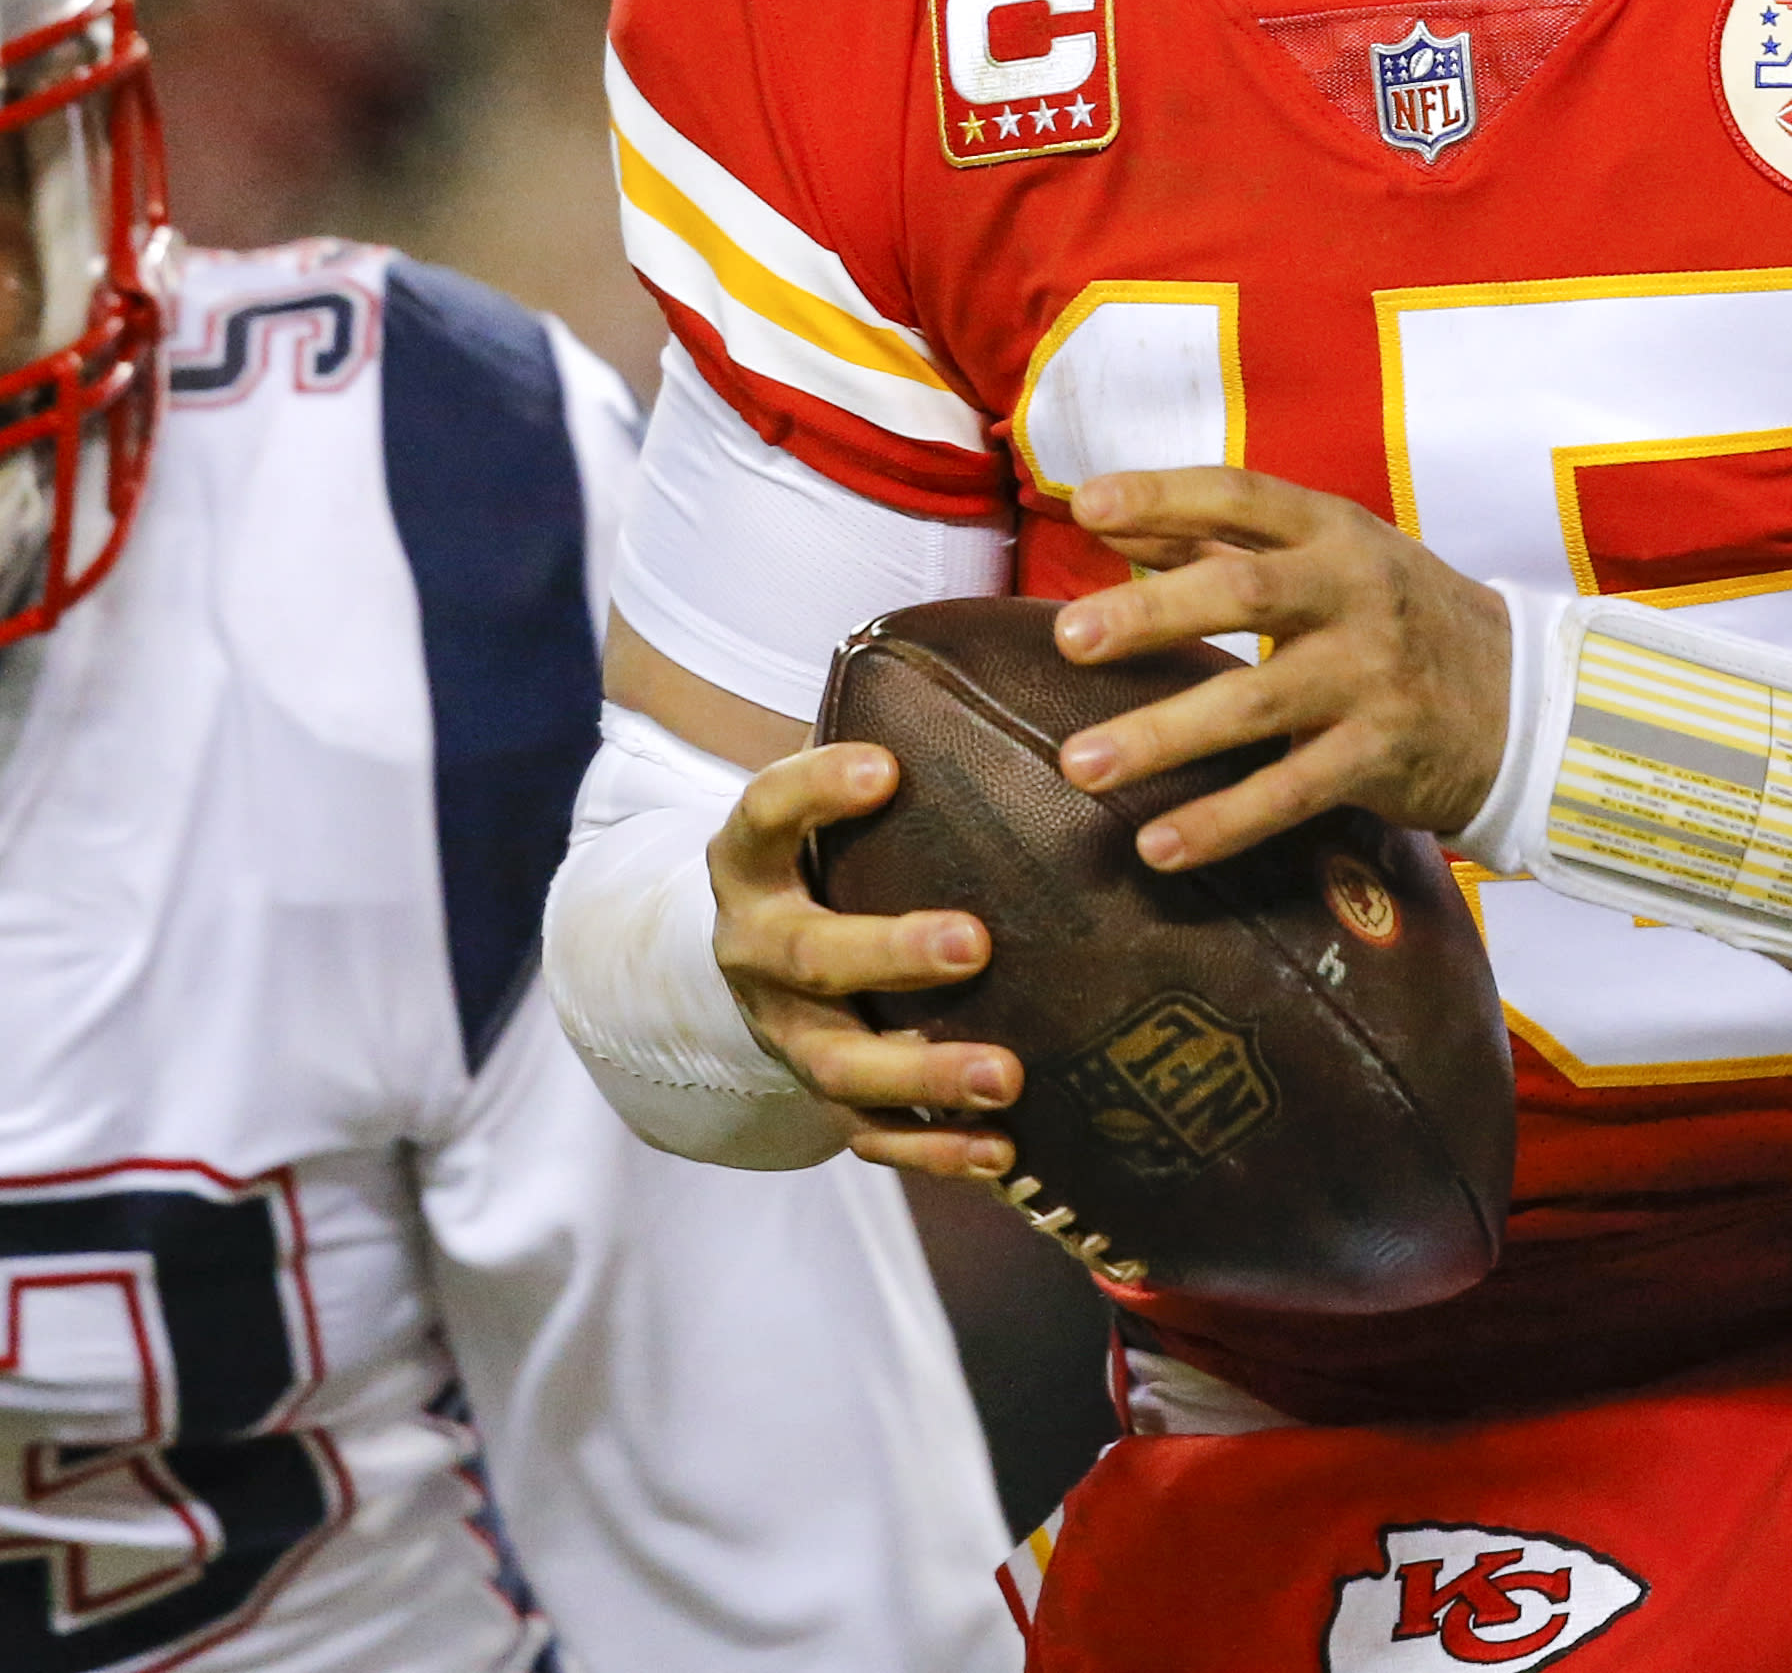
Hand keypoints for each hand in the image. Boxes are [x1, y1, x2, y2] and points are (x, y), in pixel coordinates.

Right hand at [701, 743, 1019, 1180]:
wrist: (756, 954)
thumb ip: (902, 744)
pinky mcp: (824, 1095)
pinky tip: (1005, 1152)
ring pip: (841, 1063)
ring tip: (1007, 1076)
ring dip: (923, 1071)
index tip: (884, 767)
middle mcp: (756, 947)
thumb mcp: (833, 796)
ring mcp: (786, 1030)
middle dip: (889, 952)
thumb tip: (1041, 640)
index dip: (814, 790)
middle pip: (810, 956)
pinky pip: (873, 1136)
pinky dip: (935, 1149)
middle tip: (974, 943)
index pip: (765, 812)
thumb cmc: (833, 850)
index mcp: (750, 858)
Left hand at [1052, 467, 1516, 870]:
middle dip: (1152, 614)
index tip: (1085, 503)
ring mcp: (1370, 679)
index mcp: (1334, 532)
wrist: (1524, 700)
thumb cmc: (1396, 614)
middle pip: (1246, 593)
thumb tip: (1105, 519)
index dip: (1163, 495)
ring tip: (1079, 764)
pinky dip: (1221, 823)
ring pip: (1254, 704)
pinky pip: (1288, 795)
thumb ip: (1216, 537)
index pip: (1241, 496)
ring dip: (1161, 736)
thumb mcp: (1329, 555)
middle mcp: (1355, 595)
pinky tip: (1158, 846)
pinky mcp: (1379, 757)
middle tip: (1069, 638)